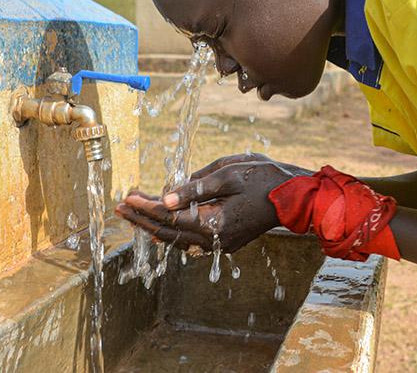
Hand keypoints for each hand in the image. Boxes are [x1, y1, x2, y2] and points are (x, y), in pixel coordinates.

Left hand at [115, 156, 308, 252]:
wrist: (295, 196)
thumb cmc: (264, 178)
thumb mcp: (228, 173)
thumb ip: (195, 187)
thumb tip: (165, 198)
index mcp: (213, 221)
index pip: (168, 217)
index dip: (145, 206)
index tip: (128, 195)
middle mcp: (214, 239)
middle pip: (168, 232)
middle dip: (142, 219)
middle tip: (120, 207)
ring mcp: (221, 243)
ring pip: (178, 239)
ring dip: (155, 226)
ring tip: (135, 214)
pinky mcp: (226, 240)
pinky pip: (192, 240)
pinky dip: (174, 231)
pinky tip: (163, 222)